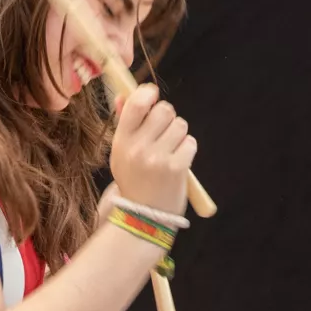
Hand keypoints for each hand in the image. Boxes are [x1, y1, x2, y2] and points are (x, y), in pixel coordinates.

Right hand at [109, 83, 195, 214]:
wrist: (143, 217)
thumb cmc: (133, 181)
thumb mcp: (121, 153)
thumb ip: (123, 123)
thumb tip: (123, 95)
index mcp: (122, 141)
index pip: (137, 103)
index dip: (149, 93)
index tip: (153, 96)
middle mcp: (139, 148)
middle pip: (165, 110)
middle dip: (168, 117)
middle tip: (164, 132)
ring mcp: (158, 158)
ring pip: (180, 125)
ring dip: (179, 134)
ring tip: (171, 150)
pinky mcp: (176, 168)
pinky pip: (190, 142)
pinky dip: (188, 149)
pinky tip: (179, 161)